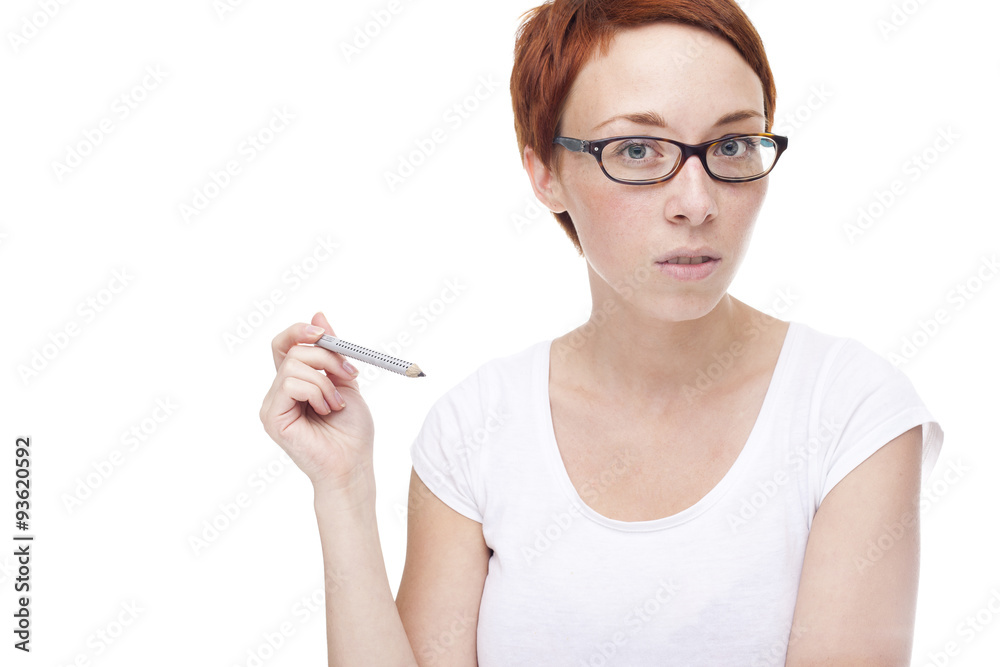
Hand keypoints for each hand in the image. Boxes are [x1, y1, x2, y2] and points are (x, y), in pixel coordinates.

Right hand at [259, 312, 374, 493]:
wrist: (353, 464)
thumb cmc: (351, 432)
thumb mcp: (345, 382)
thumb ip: (331, 352)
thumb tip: (318, 314)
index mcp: (294, 383)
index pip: (285, 345)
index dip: (300, 332)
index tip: (323, 332)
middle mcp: (278, 392)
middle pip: (291, 351)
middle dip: (325, 356)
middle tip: (349, 374)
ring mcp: (272, 405)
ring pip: (293, 366)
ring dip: (325, 381)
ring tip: (337, 403)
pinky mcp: (271, 418)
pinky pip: (290, 384)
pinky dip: (315, 392)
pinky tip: (326, 410)